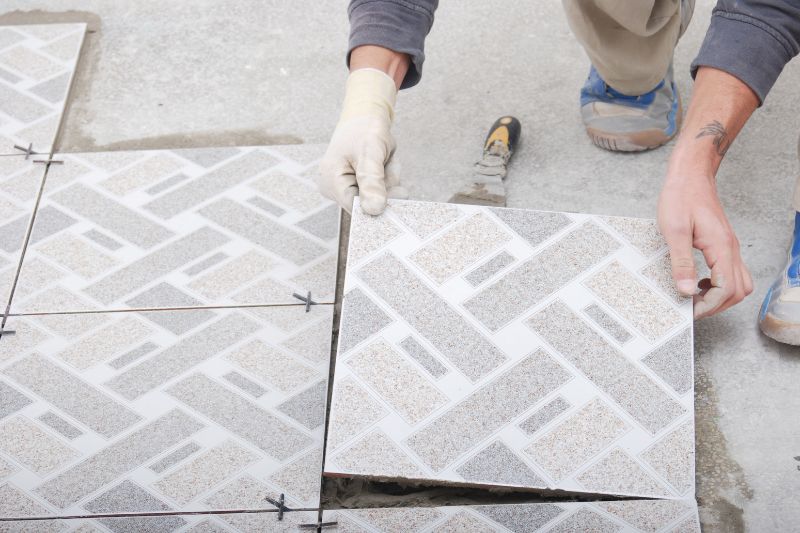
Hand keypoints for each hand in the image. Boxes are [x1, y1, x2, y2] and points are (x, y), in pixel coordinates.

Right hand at [318, 68, 405, 214]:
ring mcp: (342, 187)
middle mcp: (332, 188)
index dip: (380, 203)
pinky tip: (382, 165)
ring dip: (388, 182)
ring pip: (375, 198)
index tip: (399, 192)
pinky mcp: (353, 186)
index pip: (357, 208)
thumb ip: (372, 180)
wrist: (365, 115)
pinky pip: (376, 191)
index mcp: (331, 180)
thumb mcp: (371, 151)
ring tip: (384, 161)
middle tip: (388, 164)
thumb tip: (374, 209)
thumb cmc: (365, 128)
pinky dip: (385, 180)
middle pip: (367, 204)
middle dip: (385, 187)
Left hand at [658, 172, 752, 317]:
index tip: (689, 312)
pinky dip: (720, 284)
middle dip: (716, 305)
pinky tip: (700, 282)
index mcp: (721, 247)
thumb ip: (681, 262)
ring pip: (739, 283)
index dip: (708, 306)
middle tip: (692, 309)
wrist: (690, 176)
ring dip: (721, 297)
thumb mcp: (674, 231)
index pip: (725, 289)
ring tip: (696, 299)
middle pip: (737, 291)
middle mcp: (731, 249)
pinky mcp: (723, 245)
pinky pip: (731, 272)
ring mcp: (730, 247)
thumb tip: (686, 291)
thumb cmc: (681, 198)